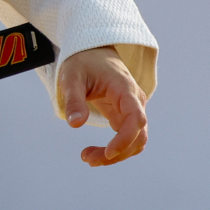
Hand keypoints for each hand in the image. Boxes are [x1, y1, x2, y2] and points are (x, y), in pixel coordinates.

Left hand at [57, 45, 147, 166]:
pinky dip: (115, 150)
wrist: (92, 51)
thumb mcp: (72, 77)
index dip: (125, 139)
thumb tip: (75, 124)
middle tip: (87, 159)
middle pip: (138, 136)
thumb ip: (74, 99)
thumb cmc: (82, 62)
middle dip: (117, 153)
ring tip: (88, 157)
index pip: (136, 118)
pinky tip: (96, 153)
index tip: (108, 153)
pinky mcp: (124, 116)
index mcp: (125, 89)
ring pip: (135, 141)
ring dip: (117, 155)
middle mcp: (134, 101)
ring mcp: (132, 110)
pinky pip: (127, 138)